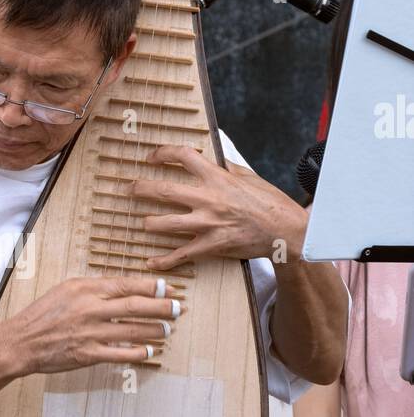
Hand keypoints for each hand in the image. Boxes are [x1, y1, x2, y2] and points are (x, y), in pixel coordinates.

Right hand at [10, 274, 183, 375]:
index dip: (152, 286)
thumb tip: (124, 288)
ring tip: (168, 330)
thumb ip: (94, 288)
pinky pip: (121, 353)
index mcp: (85, 288)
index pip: (126, 284)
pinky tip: (150, 351)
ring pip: (133, 330)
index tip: (169, 288)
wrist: (21, 342)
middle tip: (179, 308)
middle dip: (162, 307)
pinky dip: (139, 352)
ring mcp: (90, 333)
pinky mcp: (88, 354)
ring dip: (155, 330)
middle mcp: (90, 308)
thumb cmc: (43, 315)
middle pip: (136, 306)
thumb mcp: (66, 290)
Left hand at [129, 145, 307, 268]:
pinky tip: (152, 263)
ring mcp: (207, 223)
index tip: (152, 156)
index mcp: (217, 178)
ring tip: (143, 223)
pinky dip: (165, 261)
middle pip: (163, 190)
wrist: (286, 230)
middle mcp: (208, 198)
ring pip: (165, 223)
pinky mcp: (211, 245)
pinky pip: (181, 255)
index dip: (163, 153)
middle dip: (141, 189)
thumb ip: (227, 168)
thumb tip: (214, 159)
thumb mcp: (249, 177)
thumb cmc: (270, 202)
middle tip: (130, 189)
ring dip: (149, 223)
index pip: (183, 156)